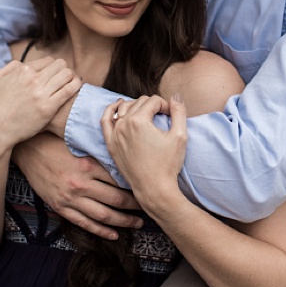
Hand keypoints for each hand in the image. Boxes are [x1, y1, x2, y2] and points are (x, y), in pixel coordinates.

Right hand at [0, 58, 80, 148]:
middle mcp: (33, 79)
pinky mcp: (49, 107)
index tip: (55, 73)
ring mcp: (41, 93)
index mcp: (22, 71)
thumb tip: (23, 64)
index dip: (53, 66)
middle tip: (65, 78)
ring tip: (72, 81)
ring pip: (67, 74)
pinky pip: (69, 90)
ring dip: (71, 76)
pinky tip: (77, 86)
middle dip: (64, 70)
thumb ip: (9, 68)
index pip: (48, 60)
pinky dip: (76, 85)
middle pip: (60, 65)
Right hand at [13, 133, 142, 239]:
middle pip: (116, 199)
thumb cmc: (56, 144)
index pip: (119, 180)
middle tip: (148, 208)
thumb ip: (101, 157)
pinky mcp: (61, 207)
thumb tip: (126, 165)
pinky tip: (114, 234)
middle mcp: (80, 184)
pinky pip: (85, 223)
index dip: (135, 187)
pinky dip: (101, 231)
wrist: (29, 151)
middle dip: (135, 206)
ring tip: (137, 223)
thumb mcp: (81, 146)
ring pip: (103, 215)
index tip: (146, 189)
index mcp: (88, 166)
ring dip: (123, 221)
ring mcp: (70, 198)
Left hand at [101, 94, 185, 208]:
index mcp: (139, 121)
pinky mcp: (111, 144)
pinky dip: (111, 111)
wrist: (154, 189)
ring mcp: (115, 135)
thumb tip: (175, 97)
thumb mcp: (180, 135)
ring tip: (147, 112)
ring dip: (136, 106)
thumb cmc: (168, 164)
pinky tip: (119, 107)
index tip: (172, 116)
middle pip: (139, 102)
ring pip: (123, 108)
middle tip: (164, 117)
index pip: (154, 101)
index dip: (166, 106)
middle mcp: (123, 125)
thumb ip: (179, 112)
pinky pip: (106, 121)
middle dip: (153, 106)